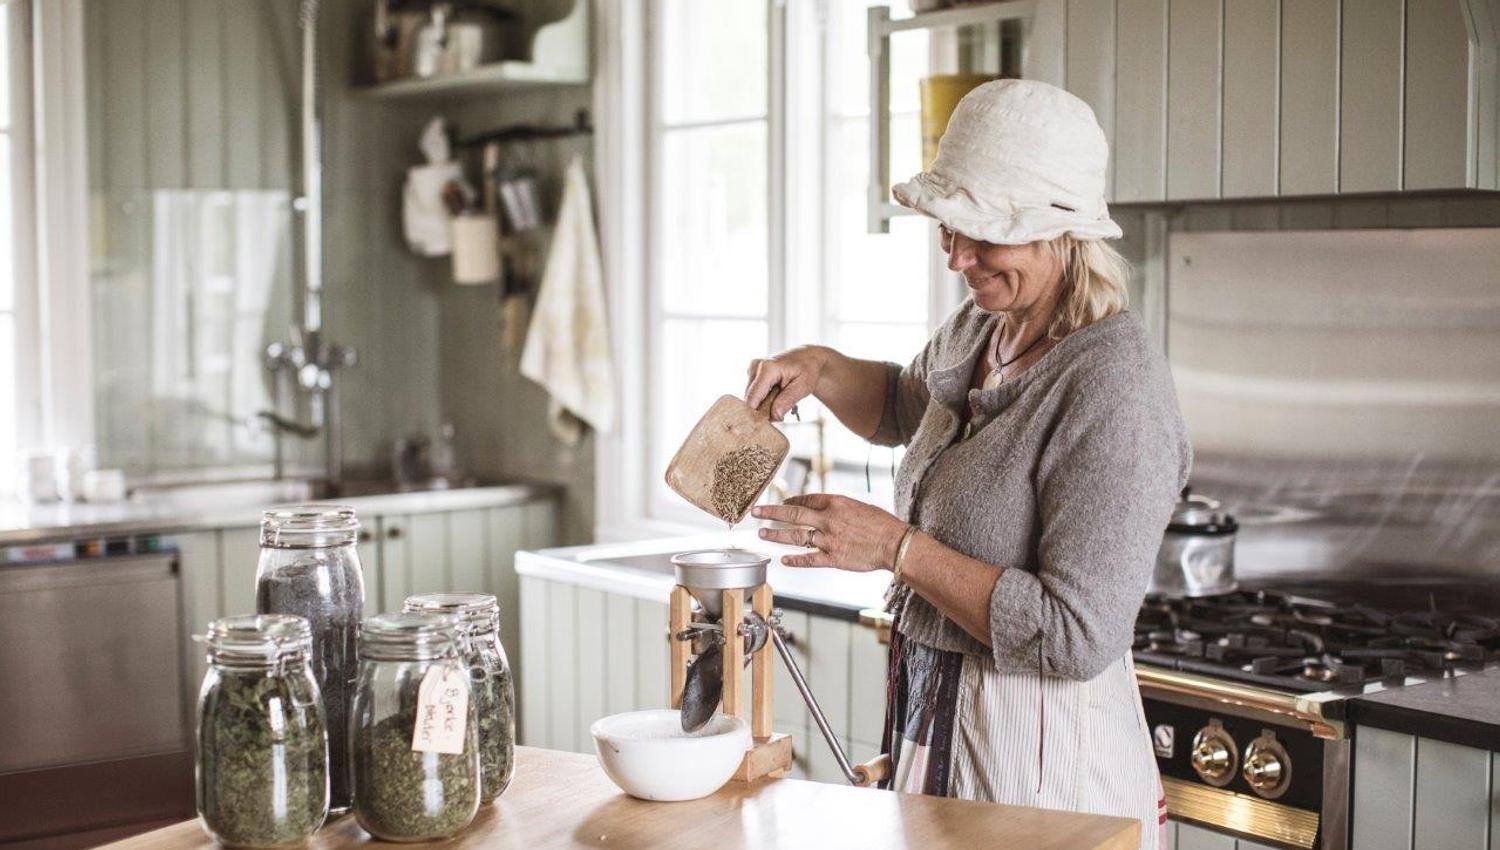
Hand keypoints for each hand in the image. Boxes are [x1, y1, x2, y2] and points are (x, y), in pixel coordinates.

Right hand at [745, 346, 829, 421]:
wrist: (807, 357)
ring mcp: (752, 369)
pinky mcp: (752, 373)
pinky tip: (776, 393)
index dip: (758, 414)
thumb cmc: (807, 370)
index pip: (752, 399)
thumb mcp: (803, 387)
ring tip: (781, 397)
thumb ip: (787, 401)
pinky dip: (764, 398)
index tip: (770, 423)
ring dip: (764, 404)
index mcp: (767, 368)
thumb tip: (772, 416)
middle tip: (782, 409)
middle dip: (764, 409)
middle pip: (750, 400)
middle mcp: (755, 366)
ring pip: (751, 398)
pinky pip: (753, 394)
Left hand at [753, 494, 907, 571]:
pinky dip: (795, 560)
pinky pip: (808, 559)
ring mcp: (828, 540)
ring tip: (763, 533)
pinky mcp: (832, 558)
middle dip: (771, 512)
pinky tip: (783, 560)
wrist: (894, 544)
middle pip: (793, 514)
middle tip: (756, 511)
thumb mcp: (859, 506)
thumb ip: (839, 508)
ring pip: (796, 536)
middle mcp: (828, 520)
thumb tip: (824, 509)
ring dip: (776, 535)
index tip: (782, 502)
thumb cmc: (882, 524)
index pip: (806, 499)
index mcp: (836, 503)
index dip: (791, 500)